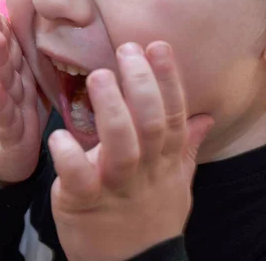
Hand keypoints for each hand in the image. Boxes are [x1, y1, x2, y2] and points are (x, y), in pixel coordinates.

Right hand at [0, 0, 47, 185]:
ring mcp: (6, 107)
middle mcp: (9, 85)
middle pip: (2, 56)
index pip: (10, 44)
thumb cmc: (21, 117)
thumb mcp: (30, 87)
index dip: (1, 24)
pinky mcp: (8, 130)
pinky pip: (4, 113)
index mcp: (18, 73)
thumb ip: (32, 61)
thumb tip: (51, 26)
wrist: (5, 160)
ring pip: (2, 80)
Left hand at [48, 41, 213, 260]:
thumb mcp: (177, 183)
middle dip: (142, 85)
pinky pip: (79, 180)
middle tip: (127, 49)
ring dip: (112, 111)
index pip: (173, 115)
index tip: (158, 46)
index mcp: (165, 161)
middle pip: (150, 125)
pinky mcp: (84, 204)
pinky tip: (59, 135)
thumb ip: (187, 146)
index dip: (169, 80)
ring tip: (100, 76)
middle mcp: (145, 171)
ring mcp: (116, 188)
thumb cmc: (152, 217)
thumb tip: (206, 117)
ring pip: (121, 147)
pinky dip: (71, 158)